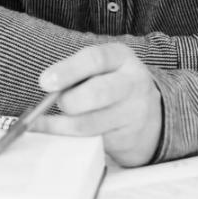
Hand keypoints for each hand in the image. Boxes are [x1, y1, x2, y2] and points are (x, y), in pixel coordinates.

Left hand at [28, 42, 161, 166]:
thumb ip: (78, 72)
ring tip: (47, 121)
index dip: (67, 71)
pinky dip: (69, 138)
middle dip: (68, 101)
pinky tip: (59, 133)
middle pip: (97, 93)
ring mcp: (133, 113)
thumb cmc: (114, 86)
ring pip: (89, 123)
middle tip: (55, 103)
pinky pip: (91, 140)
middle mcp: (133, 84)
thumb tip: (48, 85)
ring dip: (61, 124)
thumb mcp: (103, 68)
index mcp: (122, 58)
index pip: (95, 60)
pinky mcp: (127, 139)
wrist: (152, 117)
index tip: (45, 82)